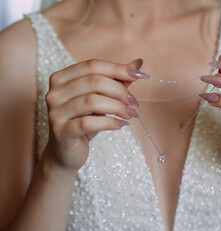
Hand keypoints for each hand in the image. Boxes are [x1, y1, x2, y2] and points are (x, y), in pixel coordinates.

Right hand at [42, 58, 149, 174]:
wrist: (66, 152)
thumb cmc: (84, 121)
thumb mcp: (101, 98)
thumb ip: (116, 80)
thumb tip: (138, 62)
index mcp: (62, 78)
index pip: (92, 65)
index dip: (119, 69)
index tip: (140, 76)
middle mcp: (55, 92)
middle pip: (94, 82)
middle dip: (120, 91)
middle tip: (134, 103)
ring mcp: (55, 112)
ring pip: (93, 101)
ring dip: (118, 107)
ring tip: (130, 114)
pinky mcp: (61, 132)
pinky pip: (89, 122)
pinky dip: (110, 123)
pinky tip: (121, 125)